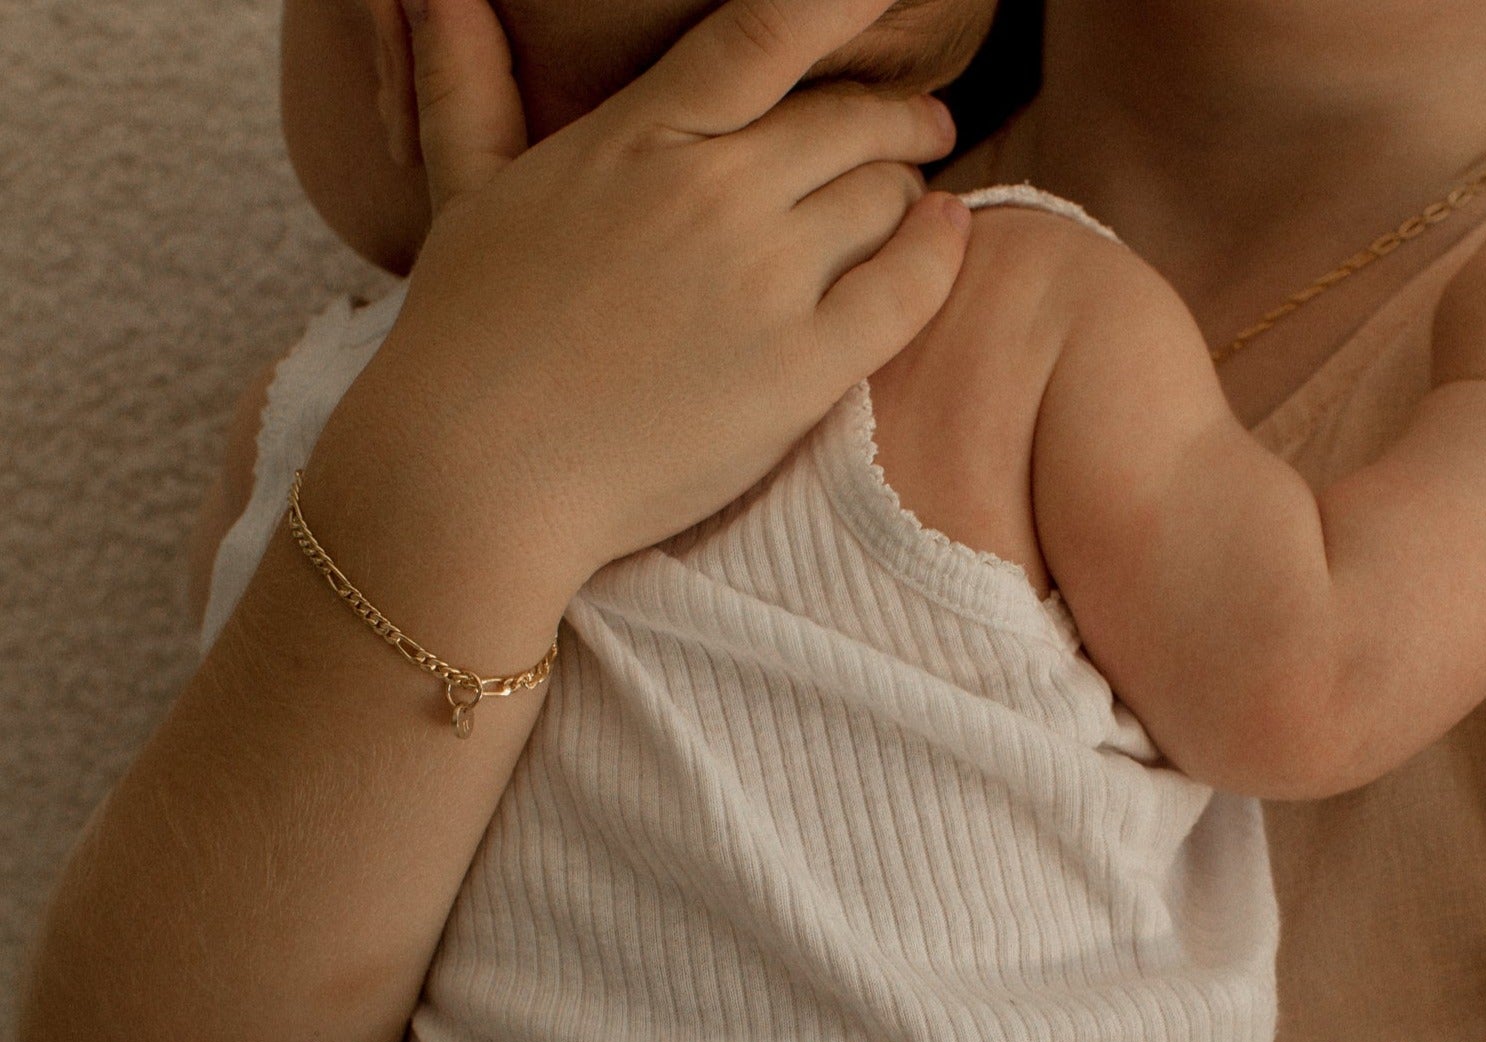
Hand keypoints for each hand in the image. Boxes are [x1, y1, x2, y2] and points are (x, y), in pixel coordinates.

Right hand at [305, 0, 970, 624]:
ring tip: (914, 204)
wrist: (479, 476)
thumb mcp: (463, 193)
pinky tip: (948, 237)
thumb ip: (465, 84)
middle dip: (894, 118)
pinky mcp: (800, 370)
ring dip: (908, 193)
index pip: (765, 34)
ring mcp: (763, 282)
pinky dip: (939, 255)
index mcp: (640, 138)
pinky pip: (907, 290)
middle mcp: (714, 193)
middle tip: (920, 129)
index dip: (842, 3)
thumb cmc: (462, 343)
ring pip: (883, 200)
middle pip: (848, 124)